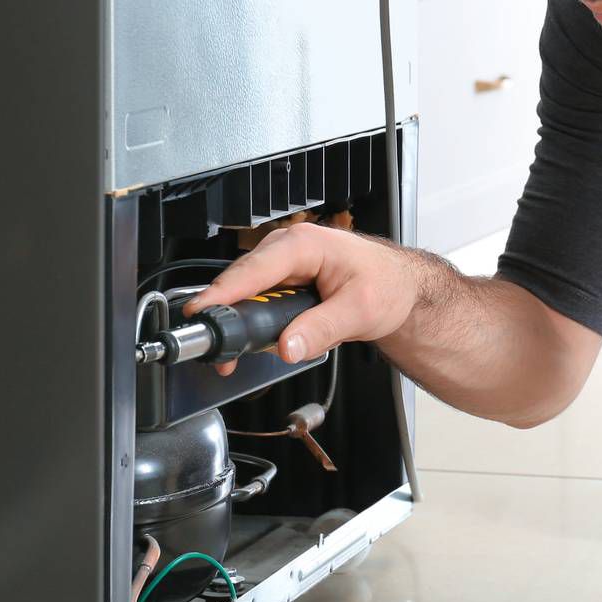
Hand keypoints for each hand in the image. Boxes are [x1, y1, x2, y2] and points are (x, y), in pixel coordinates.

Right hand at [180, 222, 419, 375]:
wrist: (401, 288)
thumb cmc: (387, 285)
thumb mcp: (359, 311)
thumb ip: (321, 330)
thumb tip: (286, 346)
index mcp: (304, 244)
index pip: (253, 269)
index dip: (223, 293)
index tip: (200, 314)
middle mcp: (287, 248)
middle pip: (242, 284)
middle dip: (234, 320)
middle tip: (228, 356)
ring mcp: (282, 265)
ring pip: (248, 297)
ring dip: (258, 327)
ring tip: (288, 343)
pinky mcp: (282, 281)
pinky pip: (261, 304)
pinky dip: (270, 326)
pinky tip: (295, 334)